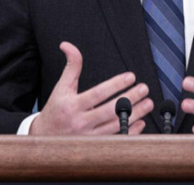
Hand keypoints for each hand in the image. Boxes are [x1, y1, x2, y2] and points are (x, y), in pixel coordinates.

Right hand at [30, 42, 153, 134]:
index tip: (131, 76)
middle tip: (144, 89)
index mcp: (72, 105)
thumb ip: (71, 66)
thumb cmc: (56, 110)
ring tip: (148, 103)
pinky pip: (116, 140)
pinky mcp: (94, 146)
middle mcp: (81, 122)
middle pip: (110, 110)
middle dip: (130, 99)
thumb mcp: (61, 87)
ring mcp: (88, 136)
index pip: (97, 94)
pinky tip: (140, 122)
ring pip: (116, 126)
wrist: (45, 138)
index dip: (115, 85)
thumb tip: (67, 45)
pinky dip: (130, 132)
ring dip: (135, 114)